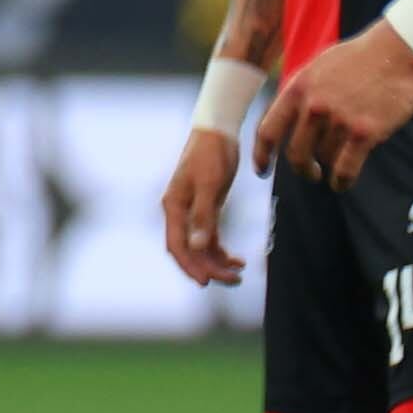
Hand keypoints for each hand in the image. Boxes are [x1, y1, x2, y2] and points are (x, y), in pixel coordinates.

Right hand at [162, 125, 249, 287]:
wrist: (218, 131)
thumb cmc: (211, 154)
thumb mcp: (210, 184)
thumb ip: (204, 216)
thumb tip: (198, 248)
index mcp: (174, 206)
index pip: (177, 245)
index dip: (190, 266)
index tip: (206, 282)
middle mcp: (179, 212)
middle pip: (189, 250)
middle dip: (208, 268)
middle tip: (233, 281)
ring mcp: (192, 212)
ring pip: (201, 247)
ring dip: (217, 263)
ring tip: (238, 275)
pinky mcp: (206, 208)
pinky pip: (210, 238)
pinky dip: (221, 251)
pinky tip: (237, 260)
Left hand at [255, 24, 412, 195]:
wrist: (399, 50)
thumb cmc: (361, 57)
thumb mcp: (319, 67)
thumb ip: (301, 93)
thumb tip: (289, 121)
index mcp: (298, 88)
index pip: (268, 131)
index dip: (261, 155)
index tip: (262, 170)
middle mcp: (313, 106)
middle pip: (295, 154)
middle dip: (303, 168)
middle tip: (311, 172)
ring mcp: (338, 120)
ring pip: (324, 159)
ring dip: (330, 165)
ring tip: (340, 160)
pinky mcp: (364, 133)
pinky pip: (345, 170)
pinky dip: (341, 181)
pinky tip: (341, 183)